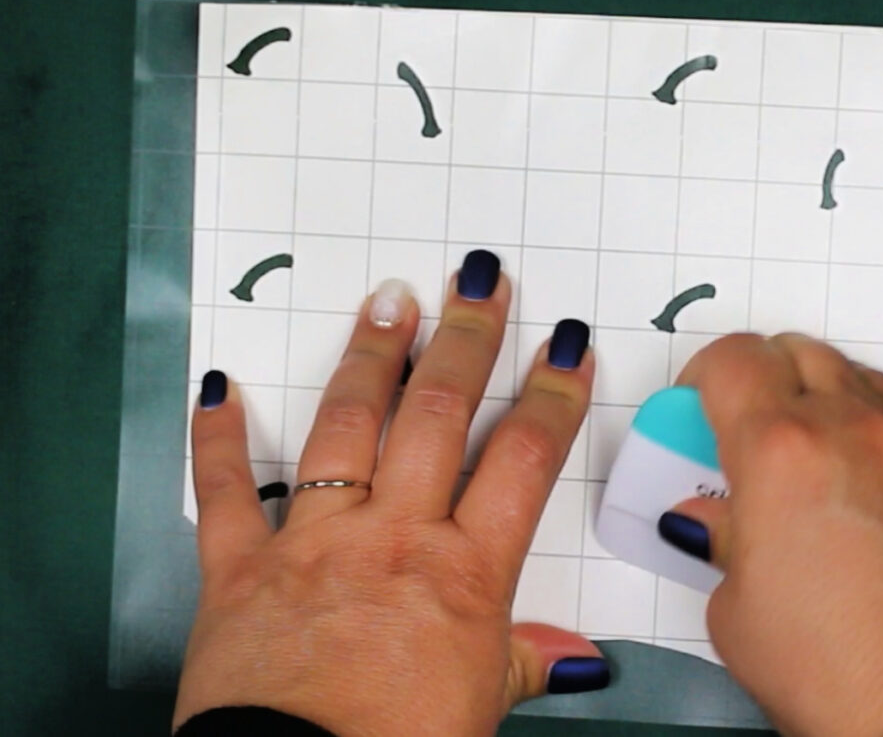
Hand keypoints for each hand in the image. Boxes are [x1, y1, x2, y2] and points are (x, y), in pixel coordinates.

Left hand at [174, 251, 608, 736]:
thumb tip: (570, 656)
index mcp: (463, 572)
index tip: (564, 346)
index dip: (551, 396)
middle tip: (479, 283)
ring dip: (369, 356)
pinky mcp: (238, 568)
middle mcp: (392, 537)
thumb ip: (523, 660)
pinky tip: (217, 386)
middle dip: (465, 340)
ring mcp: (313, 543)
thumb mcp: (481, 705)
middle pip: (437, 415)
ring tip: (389, 301)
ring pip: (346, 425)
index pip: (522, 460)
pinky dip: (215, 437)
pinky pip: (223, 490)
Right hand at [658, 334, 882, 736]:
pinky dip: (878, 425)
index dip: (703, 378)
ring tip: (814, 456)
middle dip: (763, 377)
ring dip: (824, 394)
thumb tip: (714, 522)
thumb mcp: (737, 612)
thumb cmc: (831, 667)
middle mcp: (851, 423)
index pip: (731, 358)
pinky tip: (873, 480)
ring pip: (858, 374)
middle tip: (748, 432)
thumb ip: (721, 543)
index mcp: (778, 446)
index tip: (698, 411)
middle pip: (797, 350)